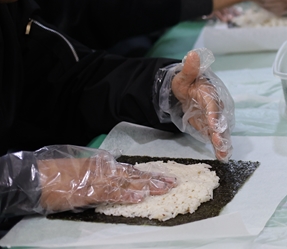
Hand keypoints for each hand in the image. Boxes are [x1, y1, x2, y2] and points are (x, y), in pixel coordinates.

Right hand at [37, 146, 175, 212]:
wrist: (36, 177)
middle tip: (173, 182)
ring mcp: (97, 180)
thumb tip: (112, 178)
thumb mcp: (81, 169)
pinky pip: (112, 194)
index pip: (129, 170)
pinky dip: (126, 196)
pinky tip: (140, 198)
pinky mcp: (89, 192)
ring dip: (147, 187)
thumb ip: (98, 172)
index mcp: (101, 165)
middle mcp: (103, 170)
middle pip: (134, 175)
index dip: (147, 174)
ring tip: (165, 189)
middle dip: (154, 179)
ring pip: (128, 183)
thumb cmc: (55, 175)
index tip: (163, 176)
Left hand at [168, 49, 233, 160]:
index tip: (214, 126)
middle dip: (222, 132)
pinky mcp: (211, 126)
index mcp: (210, 92)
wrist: (186, 91)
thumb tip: (193, 55)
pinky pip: (216, 136)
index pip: (213, 105)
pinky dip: (219, 146)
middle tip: (221, 143)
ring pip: (221, 130)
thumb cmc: (186, 81)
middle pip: (221, 120)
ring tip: (224, 154)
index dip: (214, 115)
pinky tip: (222, 156)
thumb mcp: (183, 75)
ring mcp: (215, 117)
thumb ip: (189, 68)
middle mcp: (217, 106)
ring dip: (223, 142)